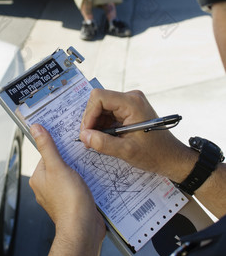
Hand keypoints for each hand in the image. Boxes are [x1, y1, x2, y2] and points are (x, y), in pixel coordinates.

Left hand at [30, 124, 105, 240]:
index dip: (59, 146)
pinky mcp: (73, 203)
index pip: (47, 154)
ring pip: (71, 176)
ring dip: (80, 171)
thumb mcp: (57, 167)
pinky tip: (93, 180)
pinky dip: (86, 182)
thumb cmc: (69, 203)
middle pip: (60, 164)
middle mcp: (47, 188)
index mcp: (39, 178)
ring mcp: (60, 196)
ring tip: (89, 167)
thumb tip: (36, 129)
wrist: (83, 230)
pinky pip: (79, 187)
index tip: (69, 140)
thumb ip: (47, 147)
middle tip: (82, 153)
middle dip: (71, 159)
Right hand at [79, 88, 196, 181]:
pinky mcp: (129, 110)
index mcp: (132, 103)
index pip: (99, 97)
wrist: (172, 157)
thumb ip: (103, 143)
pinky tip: (105, 139)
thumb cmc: (155, 154)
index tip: (87, 133)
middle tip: (89, 140)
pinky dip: (103, 126)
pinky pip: (109, 113)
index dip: (89, 114)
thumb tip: (84, 136)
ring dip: (97, 125)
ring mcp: (130, 103)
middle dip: (91, 121)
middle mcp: (131, 98)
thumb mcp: (126, 151)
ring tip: (98, 142)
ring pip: (102, 108)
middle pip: (99, 102)